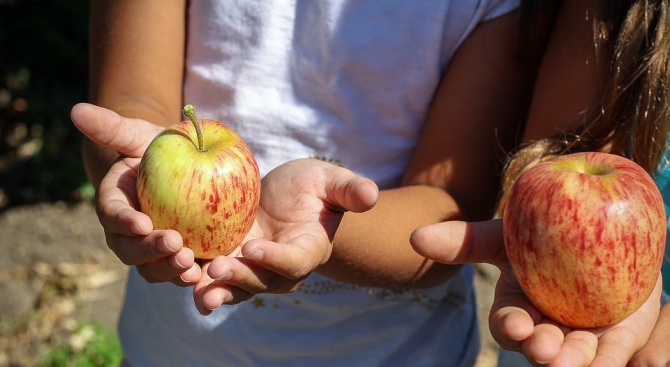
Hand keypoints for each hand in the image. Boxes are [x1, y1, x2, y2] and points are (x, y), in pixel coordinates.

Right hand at [71, 103, 202, 284]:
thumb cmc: (158, 149)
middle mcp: (128, 234)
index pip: (112, 215)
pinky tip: (207, 276)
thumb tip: (77, 110)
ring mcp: (152, 251)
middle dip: (149, 252)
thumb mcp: (139, 135)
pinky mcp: (178, 259)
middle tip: (175, 244)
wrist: (182, 169)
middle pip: (130, 251)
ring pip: (153, 269)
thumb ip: (112, 127)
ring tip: (191, 266)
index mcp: (114, 205)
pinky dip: (191, 279)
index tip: (142, 223)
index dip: (124, 222)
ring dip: (169, 270)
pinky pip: (180, 274)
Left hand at [193, 158, 378, 313]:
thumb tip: (371, 195)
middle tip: (217, 269)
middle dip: (240, 278)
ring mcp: (252, 269)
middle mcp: (280, 269)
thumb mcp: (331, 182)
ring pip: (235, 287)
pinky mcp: (229, 261)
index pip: (294, 261)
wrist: (286, 198)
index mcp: (308, 250)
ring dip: (216, 290)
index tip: (255, 248)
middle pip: (261, 282)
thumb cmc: (313, 188)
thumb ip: (349, 190)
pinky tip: (178, 274)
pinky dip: (197, 278)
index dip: (276, 259)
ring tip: (196, 290)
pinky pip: (214, 276)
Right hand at [410, 219, 661, 366]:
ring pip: (578, 357)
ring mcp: (582, 337)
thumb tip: (414, 237)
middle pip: (542, 347)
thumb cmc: (540, 233)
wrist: (595, 230)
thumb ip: (464, 241)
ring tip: (576, 361)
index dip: (510, 326)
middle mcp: (547, 329)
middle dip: (542, 351)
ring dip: (575, 363)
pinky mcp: (619, 338)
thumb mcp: (505, 235)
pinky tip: (617, 360)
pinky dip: (615, 360)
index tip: (516, 324)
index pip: (508, 324)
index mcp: (517, 309)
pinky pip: (618, 354)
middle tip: (547, 349)